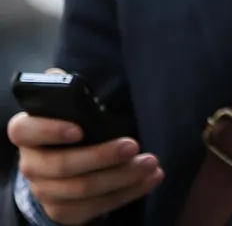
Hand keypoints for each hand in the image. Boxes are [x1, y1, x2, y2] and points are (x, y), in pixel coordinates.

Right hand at [8, 73, 161, 225]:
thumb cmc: (77, 126)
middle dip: (101, 156)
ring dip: (122, 176)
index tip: (80, 129)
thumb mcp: (72, 107)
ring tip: (151, 164)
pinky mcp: (64, 211)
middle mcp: (32, 164)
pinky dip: (128, 193)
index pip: (24, 130)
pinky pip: (96, 206)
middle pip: (61, 165)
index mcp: (29, 134)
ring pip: (83, 189)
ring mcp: (46, 191)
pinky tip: (150, 180)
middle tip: (133, 145)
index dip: (49, 130)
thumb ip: (68, 91)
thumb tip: (63, 75)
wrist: (70, 164)